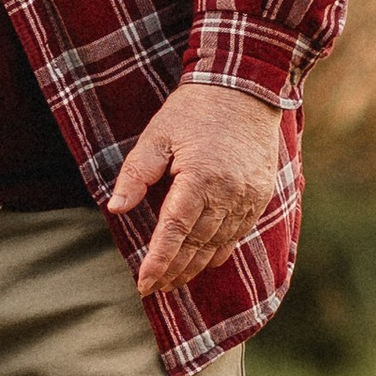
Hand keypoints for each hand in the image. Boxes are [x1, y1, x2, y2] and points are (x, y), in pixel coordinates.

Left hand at [107, 82, 284, 295]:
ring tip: (174, 281)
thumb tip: (115, 208)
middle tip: (153, 288)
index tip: (143, 283)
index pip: (174, 232)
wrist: (246, 87)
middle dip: (174, 271)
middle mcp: (228, 194)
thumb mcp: (157, 135)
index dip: (158, 261)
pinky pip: (238, 234)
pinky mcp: (260, 195)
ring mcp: (248, 197)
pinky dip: (219, 250)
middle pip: (197, 245)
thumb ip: (136, 174)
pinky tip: (204, 260)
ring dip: (195, 266)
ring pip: (219, 245)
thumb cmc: (194, 110)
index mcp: (199, 179)